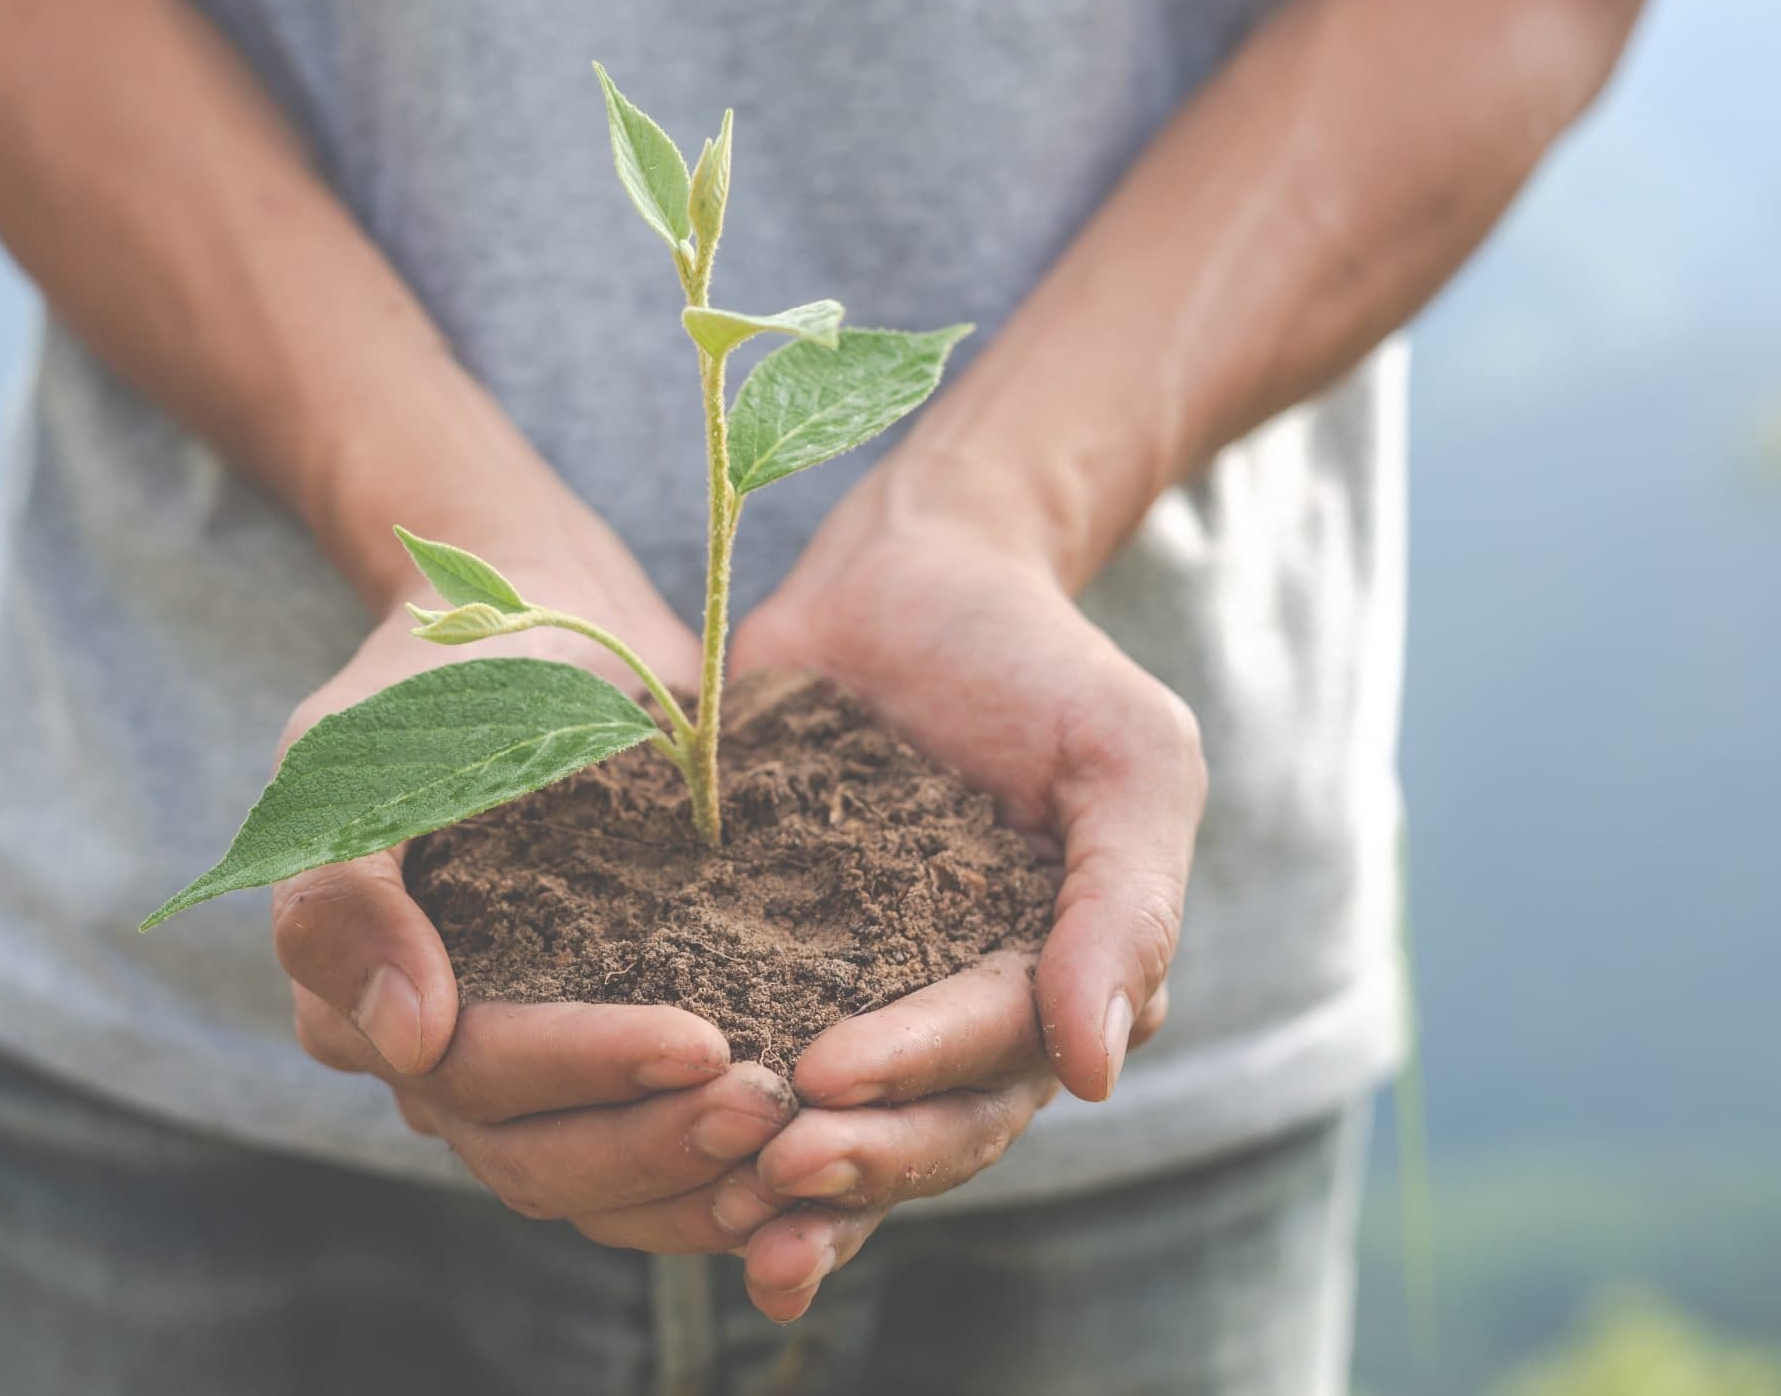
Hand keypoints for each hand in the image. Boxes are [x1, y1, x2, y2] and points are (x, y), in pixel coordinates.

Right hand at [271, 540, 797, 1250]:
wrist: (546, 624)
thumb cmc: (446, 678)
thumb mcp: (363, 751)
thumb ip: (348, 890)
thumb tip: (408, 1042)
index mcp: (357, 1003)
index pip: (474, 1076)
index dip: (585, 1070)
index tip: (701, 1041)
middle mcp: (435, 1063)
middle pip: (537, 1158)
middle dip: (654, 1144)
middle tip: (767, 1105)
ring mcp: (527, 1073)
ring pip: (599, 1187)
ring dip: (696, 1187)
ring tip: (801, 1152)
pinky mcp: (609, 1065)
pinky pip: (654, 1164)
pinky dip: (720, 1182)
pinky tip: (808, 1171)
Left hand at [721, 491, 1203, 1318]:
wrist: (911, 572)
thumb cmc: (1037, 661)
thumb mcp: (1125, 759)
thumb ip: (1127, 906)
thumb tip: (1099, 1072)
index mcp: (1051, 992)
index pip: (990, 1062)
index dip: (915, 1081)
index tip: (830, 1079)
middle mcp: (956, 1024)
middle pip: (915, 1130)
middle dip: (849, 1164)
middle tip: (768, 1170)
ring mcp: (857, 1000)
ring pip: (834, 1128)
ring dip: (782, 1184)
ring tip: (720, 1207)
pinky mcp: (760, 961)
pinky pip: (735, 1050)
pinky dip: (702, 1121)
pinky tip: (653, 1159)